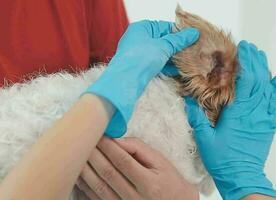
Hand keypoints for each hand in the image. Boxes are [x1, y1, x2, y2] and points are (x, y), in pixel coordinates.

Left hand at [76, 137, 198, 199]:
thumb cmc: (168, 180)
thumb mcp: (160, 161)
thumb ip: (138, 149)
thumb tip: (116, 139)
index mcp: (149, 183)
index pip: (123, 161)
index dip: (108, 147)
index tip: (98, 135)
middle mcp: (135, 198)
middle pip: (108, 173)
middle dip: (93, 155)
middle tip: (83, 140)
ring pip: (98, 187)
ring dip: (85, 169)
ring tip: (77, 154)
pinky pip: (96, 198)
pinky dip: (85, 184)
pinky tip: (79, 172)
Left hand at [85, 20, 198, 136]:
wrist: (125, 82)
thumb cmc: (140, 59)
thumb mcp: (163, 46)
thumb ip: (179, 40)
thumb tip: (193, 33)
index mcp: (141, 28)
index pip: (164, 26)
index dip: (178, 32)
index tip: (192, 38)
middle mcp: (138, 39)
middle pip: (162, 40)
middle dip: (177, 47)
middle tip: (193, 51)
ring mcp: (138, 53)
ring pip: (160, 53)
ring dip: (173, 57)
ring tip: (189, 61)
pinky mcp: (139, 67)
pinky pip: (156, 63)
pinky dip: (166, 66)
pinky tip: (178, 70)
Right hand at [184, 41, 275, 199]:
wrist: (241, 176)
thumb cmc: (222, 159)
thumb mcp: (204, 139)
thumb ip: (197, 118)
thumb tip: (188, 100)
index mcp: (238, 114)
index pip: (247, 82)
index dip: (246, 63)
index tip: (242, 49)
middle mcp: (255, 113)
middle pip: (260, 80)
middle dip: (255, 61)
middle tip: (249, 48)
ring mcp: (264, 118)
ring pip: (269, 89)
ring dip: (264, 71)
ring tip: (259, 56)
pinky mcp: (269, 125)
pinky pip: (275, 104)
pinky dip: (274, 90)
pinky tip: (273, 81)